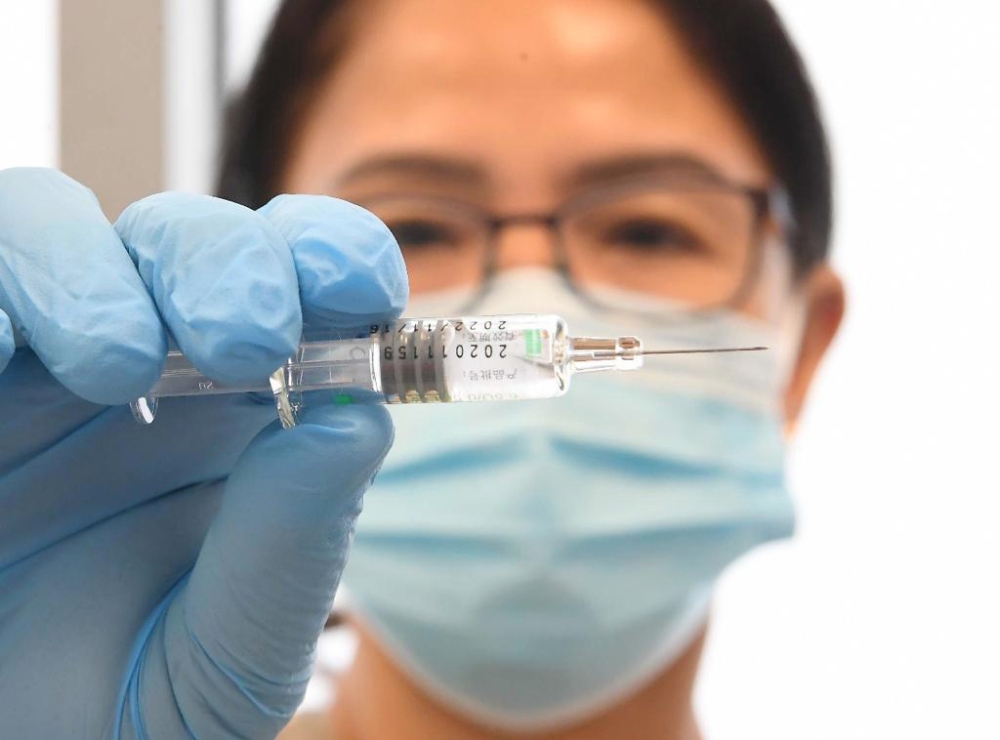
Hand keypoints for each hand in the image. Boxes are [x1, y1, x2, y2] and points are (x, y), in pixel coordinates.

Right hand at [0, 168, 407, 738]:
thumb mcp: (230, 662)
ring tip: (115, 366)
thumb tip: (357, 418)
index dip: (334, 258)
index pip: (301, 287)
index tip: (359, 290)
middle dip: (227, 263)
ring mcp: (29, 372)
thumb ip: (291, 551)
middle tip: (246, 343)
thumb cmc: (124, 714)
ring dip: (93, 270)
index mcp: (240, 421)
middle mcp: (144, 374)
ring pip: (53, 227)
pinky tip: (1, 358)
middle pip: (190, 240)